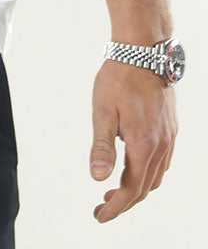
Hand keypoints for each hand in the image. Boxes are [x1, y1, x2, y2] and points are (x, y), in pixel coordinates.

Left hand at [90, 58, 177, 221]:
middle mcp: (161, 145)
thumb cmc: (119, 78)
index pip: (131, 189)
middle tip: (102, 207)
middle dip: (124, 202)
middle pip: (145, 188)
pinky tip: (132, 167)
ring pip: (156, 176)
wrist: (143, 51)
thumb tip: (98, 177)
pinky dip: (147, 173)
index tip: (99, 215)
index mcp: (143, 144)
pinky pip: (162, 162)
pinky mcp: (170, 128)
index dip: (116, 207)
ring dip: (136, 188)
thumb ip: (102, 146)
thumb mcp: (102, 111)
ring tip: (115, 190)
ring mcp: (168, 137)